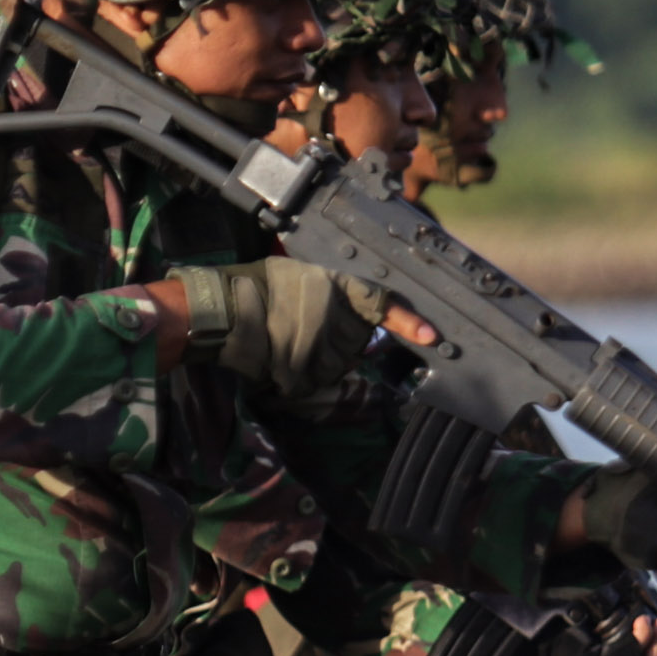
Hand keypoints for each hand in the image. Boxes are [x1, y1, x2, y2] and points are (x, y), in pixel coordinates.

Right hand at [195, 257, 430, 403]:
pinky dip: (299, 375)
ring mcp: (323, 348)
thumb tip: (359, 314)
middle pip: (356, 342)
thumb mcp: (304, 275)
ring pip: (336, 364)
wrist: (227, 311)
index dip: (406, 322)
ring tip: (287, 340)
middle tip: (303, 326)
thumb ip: (334, 293)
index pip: (381, 305)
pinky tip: (280, 357)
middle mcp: (338, 319)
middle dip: (337, 340)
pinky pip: (313, 380)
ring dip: (317, 359)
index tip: (430, 336)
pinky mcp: (307, 372)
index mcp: (338, 288)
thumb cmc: (260, 287)